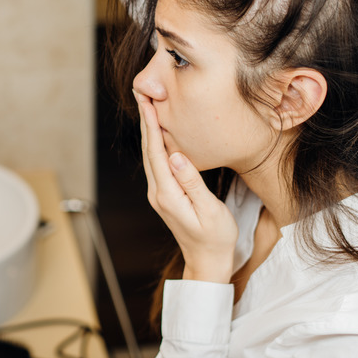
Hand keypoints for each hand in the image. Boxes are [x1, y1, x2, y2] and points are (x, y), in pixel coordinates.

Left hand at [135, 91, 238, 282]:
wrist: (208, 263)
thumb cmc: (215, 239)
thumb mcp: (209, 211)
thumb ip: (192, 183)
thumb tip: (177, 156)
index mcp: (167, 194)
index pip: (157, 152)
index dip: (151, 126)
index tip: (147, 102)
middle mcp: (158, 193)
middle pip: (148, 150)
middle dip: (145, 121)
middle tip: (143, 94)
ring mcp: (159, 195)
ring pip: (151, 156)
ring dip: (148, 131)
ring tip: (148, 107)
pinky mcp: (165, 196)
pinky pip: (157, 165)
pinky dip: (155, 145)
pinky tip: (159, 134)